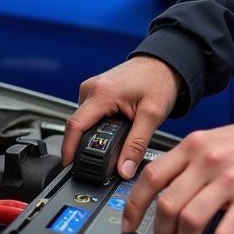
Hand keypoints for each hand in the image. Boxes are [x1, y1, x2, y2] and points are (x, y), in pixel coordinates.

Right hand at [61, 56, 182, 177]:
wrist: (164, 65)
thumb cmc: (159, 81)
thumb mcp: (152, 115)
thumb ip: (137, 144)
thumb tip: (124, 169)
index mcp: (102, 92)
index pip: (75, 126)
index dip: (68, 150)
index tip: (70, 167)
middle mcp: (93, 87)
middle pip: (77, 124)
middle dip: (83, 145)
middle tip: (97, 162)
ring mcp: (92, 87)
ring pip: (83, 120)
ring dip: (91, 134)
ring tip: (111, 142)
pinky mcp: (96, 90)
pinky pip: (89, 113)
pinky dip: (96, 125)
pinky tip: (111, 129)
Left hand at [122, 120, 233, 233]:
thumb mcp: (210, 140)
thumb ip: (186, 161)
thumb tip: (159, 192)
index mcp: (194, 146)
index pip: (152, 176)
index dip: (135, 206)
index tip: (130, 224)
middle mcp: (208, 162)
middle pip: (167, 205)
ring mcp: (229, 181)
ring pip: (190, 221)